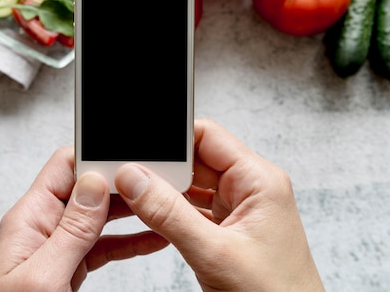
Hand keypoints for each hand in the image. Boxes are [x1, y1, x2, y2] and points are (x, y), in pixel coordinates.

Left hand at [0, 146, 167, 291]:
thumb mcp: (42, 276)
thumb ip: (69, 230)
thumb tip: (93, 182)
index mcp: (29, 218)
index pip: (64, 167)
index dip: (96, 157)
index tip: (129, 160)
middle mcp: (44, 225)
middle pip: (87, 188)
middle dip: (121, 182)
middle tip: (156, 183)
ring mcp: (58, 245)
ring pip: (100, 215)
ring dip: (130, 211)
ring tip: (161, 205)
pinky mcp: (70, 265)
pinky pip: (103, 244)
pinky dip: (128, 241)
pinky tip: (152, 238)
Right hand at [114, 118, 324, 291]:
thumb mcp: (214, 253)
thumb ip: (169, 213)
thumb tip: (134, 179)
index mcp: (259, 181)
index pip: (207, 136)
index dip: (171, 140)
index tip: (139, 153)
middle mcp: (250, 189)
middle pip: (195, 159)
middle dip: (163, 169)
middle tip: (130, 180)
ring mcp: (239, 209)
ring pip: (192, 186)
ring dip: (165, 193)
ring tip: (138, 200)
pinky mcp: (229, 229)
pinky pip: (193, 209)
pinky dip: (172, 213)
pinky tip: (154, 218)